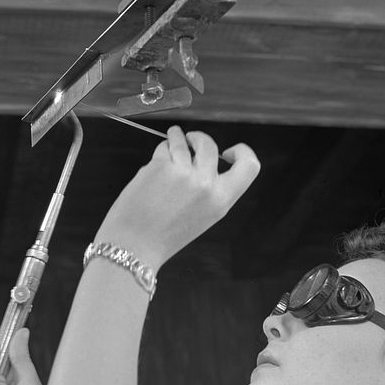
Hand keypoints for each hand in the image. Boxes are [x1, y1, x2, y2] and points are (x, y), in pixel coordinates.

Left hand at [94, 126, 259, 267]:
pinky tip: (155, 164)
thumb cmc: (163, 236)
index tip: (228, 152)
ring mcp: (183, 173)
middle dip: (199, 138)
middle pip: (210, 145)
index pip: (250, 165)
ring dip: (176, 138)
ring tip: (171, 140)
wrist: (134, 247)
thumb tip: (203, 161)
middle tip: (190, 140)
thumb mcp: (201, 217)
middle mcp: (206, 184)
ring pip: (183, 142)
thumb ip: (209, 191)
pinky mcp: (160, 166)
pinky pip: (164, 148)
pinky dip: (160, 151)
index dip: (242, 152)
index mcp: (221, 201)